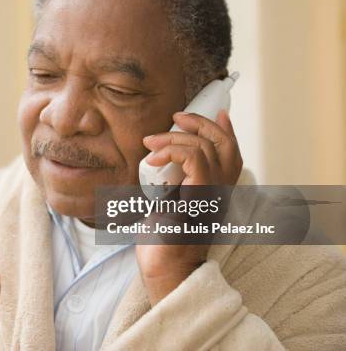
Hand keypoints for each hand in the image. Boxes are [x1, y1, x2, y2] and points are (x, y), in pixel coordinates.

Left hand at [136, 110, 242, 305]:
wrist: (164, 268)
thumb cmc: (163, 241)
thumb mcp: (168, 204)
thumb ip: (174, 183)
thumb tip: (166, 160)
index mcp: (215, 191)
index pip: (231, 153)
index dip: (225, 130)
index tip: (213, 114)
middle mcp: (219, 192)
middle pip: (223, 144)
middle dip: (200, 123)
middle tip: (175, 118)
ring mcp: (212, 195)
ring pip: (205, 147)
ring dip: (174, 137)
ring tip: (150, 144)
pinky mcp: (198, 197)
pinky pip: (195, 158)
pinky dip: (172, 149)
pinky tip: (153, 158)